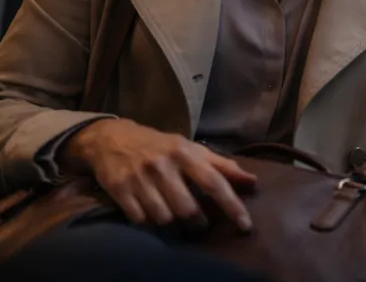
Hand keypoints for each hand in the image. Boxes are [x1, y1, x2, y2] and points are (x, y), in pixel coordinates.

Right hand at [60, 119, 256, 231]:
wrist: (113, 138)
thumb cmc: (160, 146)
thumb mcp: (191, 149)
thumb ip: (222, 165)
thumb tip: (252, 181)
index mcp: (185, 153)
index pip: (214, 182)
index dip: (231, 205)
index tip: (245, 225)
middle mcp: (164, 166)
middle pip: (187, 208)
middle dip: (198, 223)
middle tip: (200, 225)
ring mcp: (140, 179)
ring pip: (164, 218)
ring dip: (174, 227)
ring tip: (177, 222)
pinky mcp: (120, 190)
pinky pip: (141, 221)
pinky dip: (150, 225)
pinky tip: (154, 218)